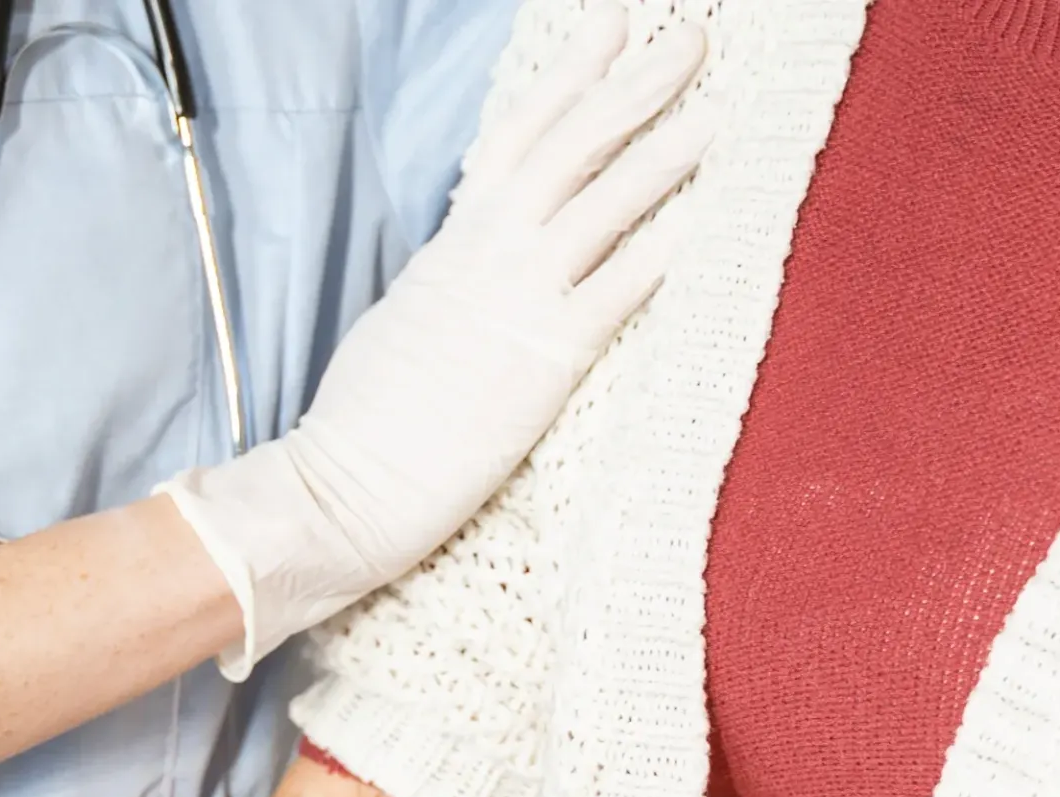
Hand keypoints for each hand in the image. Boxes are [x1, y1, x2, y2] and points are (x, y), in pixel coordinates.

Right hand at [163, 2, 713, 671]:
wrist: (346, 487)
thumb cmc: (364, 425)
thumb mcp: (402, 324)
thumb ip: (448, 288)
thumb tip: (471, 277)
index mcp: (452, 247)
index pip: (518, 138)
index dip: (570, 77)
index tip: (612, 28)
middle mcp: (489, 257)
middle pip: (572, 147)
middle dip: (634, 85)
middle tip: (691, 37)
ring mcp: (519, 305)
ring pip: (601, 206)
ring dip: (661, 154)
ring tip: (713, 112)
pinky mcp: (546, 363)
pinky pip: (614, 295)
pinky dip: (655, 255)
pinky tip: (697, 224)